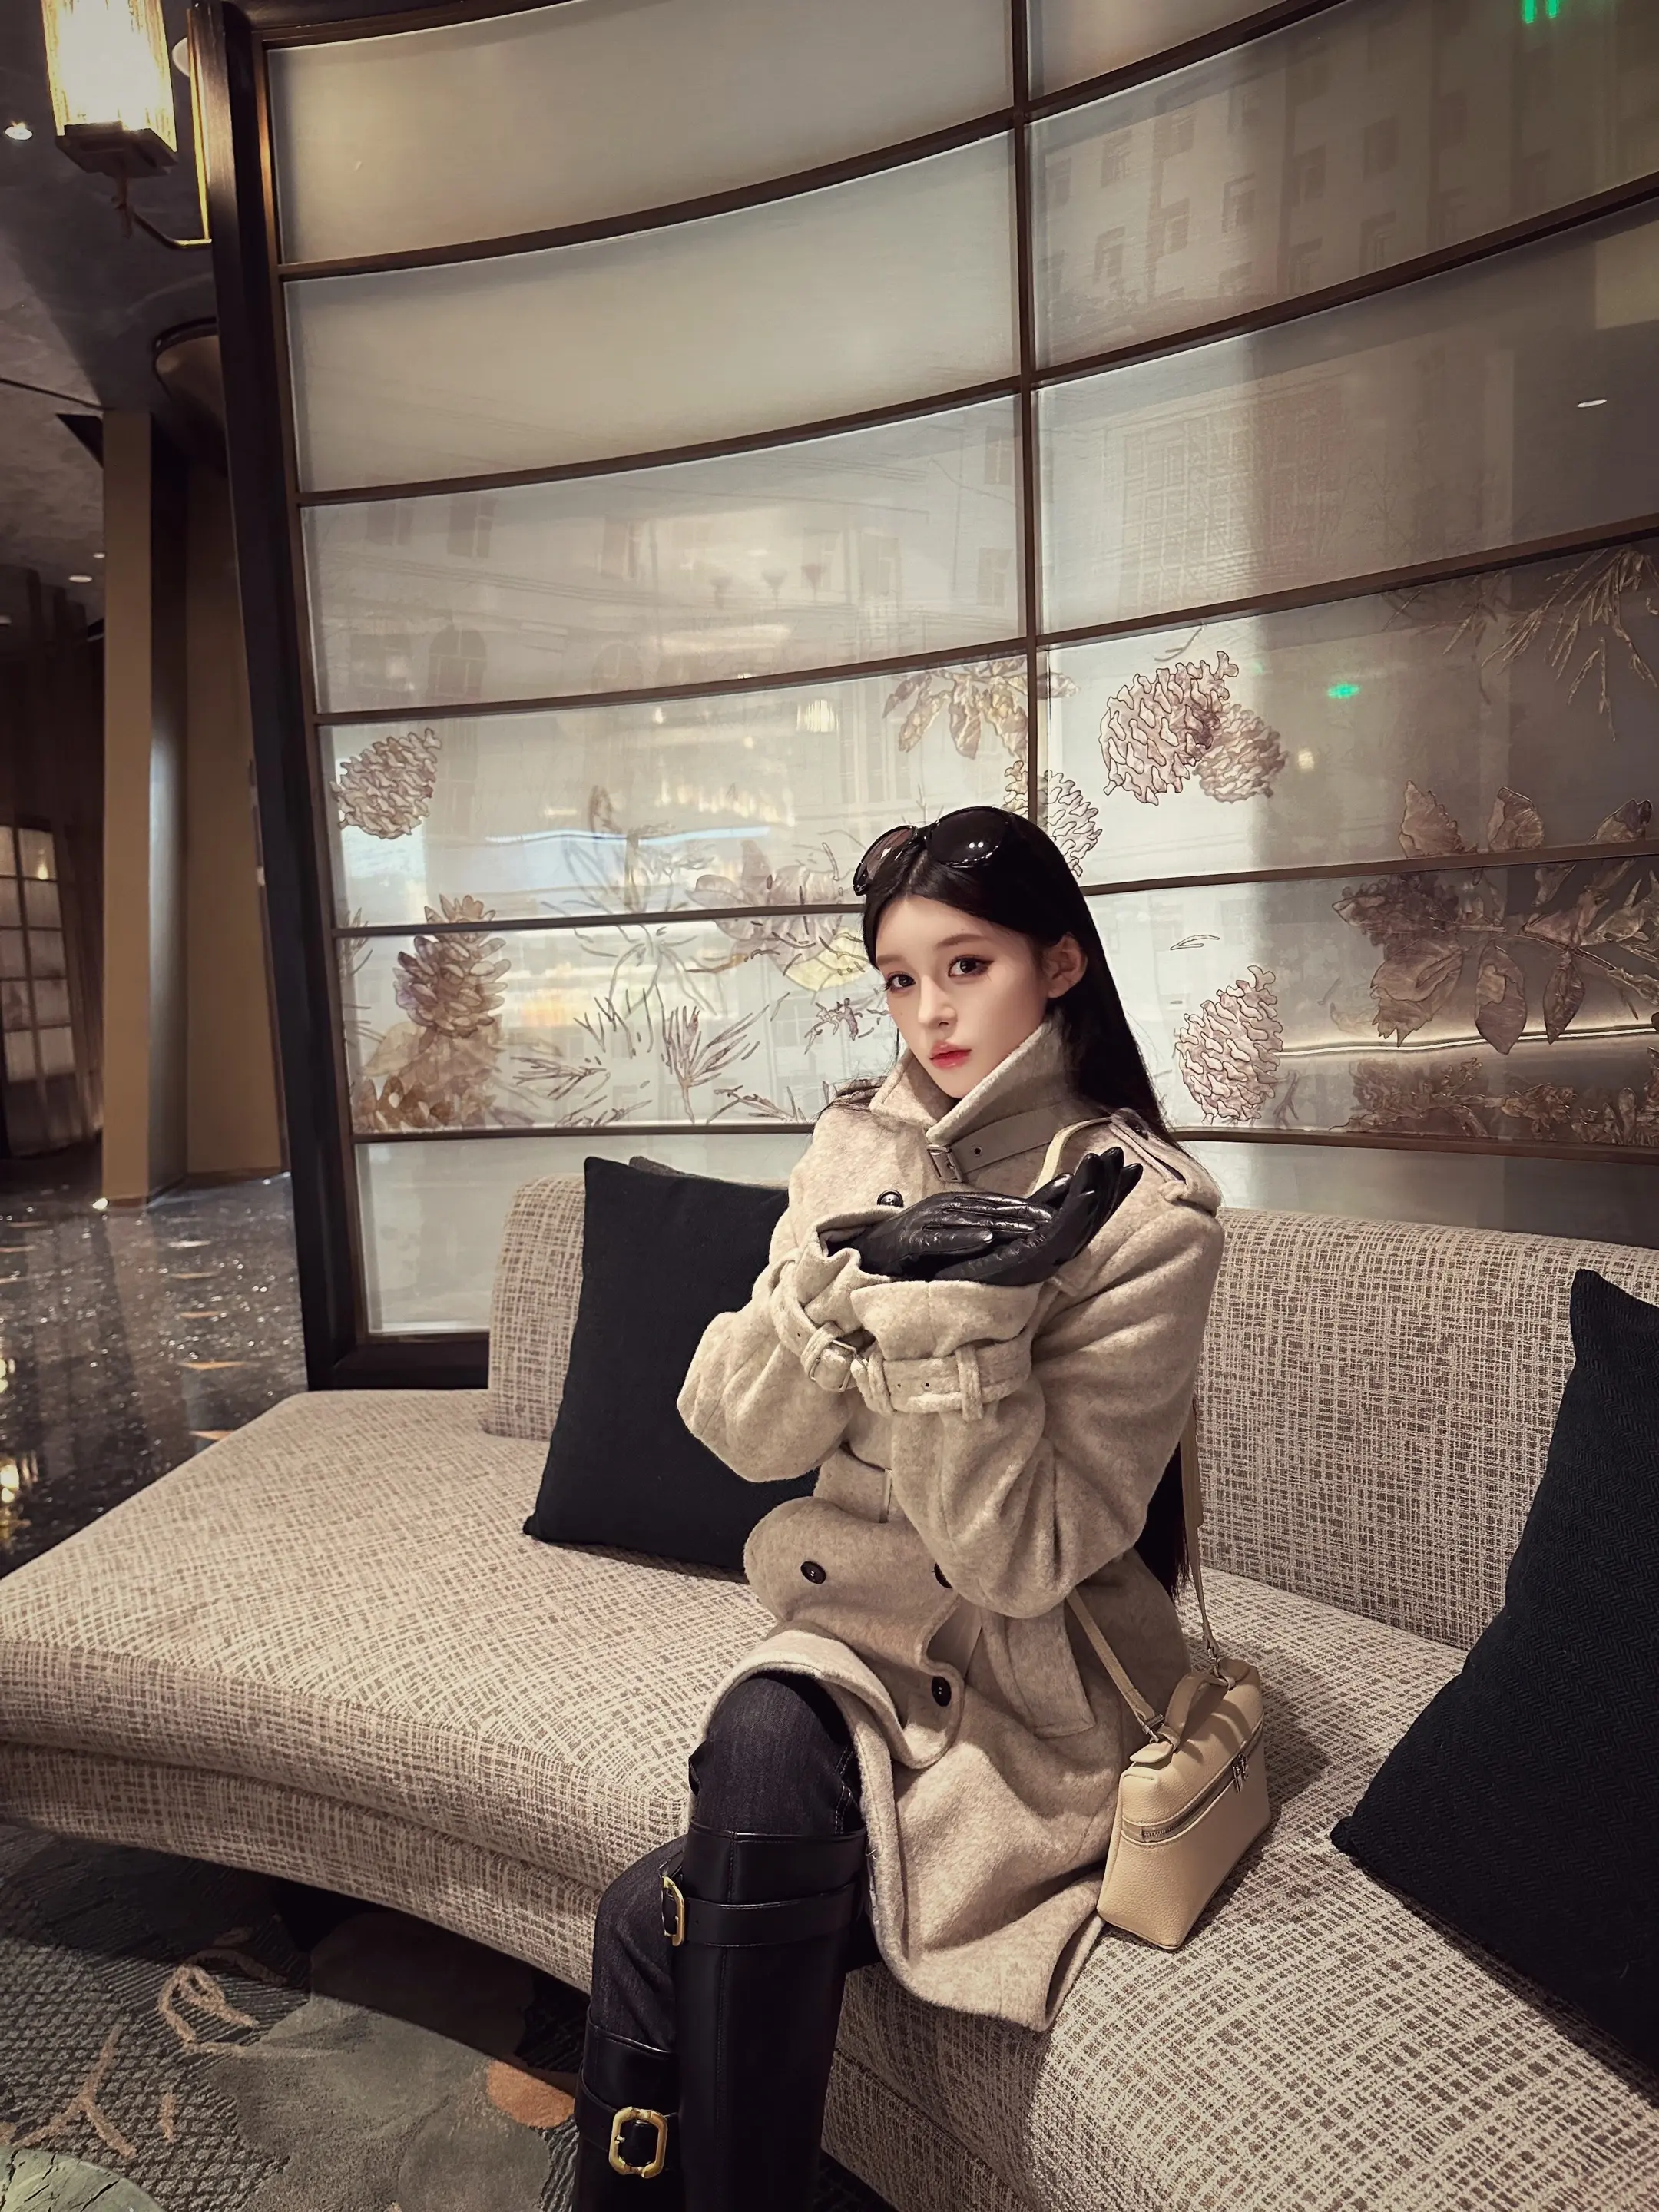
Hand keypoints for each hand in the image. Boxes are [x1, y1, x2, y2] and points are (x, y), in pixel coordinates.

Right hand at [823, 1190, 1053, 1280]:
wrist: (866, 1254)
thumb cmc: (912, 1245)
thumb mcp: (949, 1234)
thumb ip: (976, 1230)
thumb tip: (1009, 1231)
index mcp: (955, 1205)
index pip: (998, 1202)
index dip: (1028, 1205)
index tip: (1060, 1209)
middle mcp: (943, 1207)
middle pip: (990, 1208)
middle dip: (1024, 1212)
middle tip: (1055, 1219)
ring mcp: (925, 1221)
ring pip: (971, 1220)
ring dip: (1002, 1223)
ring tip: (1031, 1229)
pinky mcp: (911, 1240)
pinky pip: (940, 1239)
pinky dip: (963, 1239)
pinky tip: (984, 1241)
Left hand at [934, 1148, 1141, 1284]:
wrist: (943, 1276)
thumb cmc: (974, 1253)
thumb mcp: (1017, 1220)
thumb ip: (1043, 1203)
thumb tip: (1068, 1181)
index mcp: (1053, 1242)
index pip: (1090, 1213)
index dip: (1112, 1189)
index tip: (1130, 1165)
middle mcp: (1054, 1253)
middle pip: (1093, 1218)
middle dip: (1112, 1187)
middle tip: (1125, 1157)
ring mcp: (1043, 1260)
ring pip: (1079, 1224)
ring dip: (1097, 1193)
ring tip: (1109, 1163)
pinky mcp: (1027, 1264)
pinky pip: (1057, 1239)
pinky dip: (1074, 1217)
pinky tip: (1088, 1196)